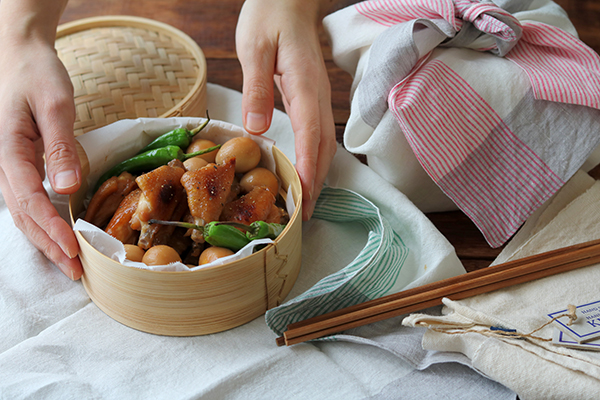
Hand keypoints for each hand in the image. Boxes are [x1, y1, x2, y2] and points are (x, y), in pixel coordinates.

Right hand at [0, 31, 82, 279]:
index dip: (51, 228)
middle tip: (75, 272)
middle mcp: (3, 164)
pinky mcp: (18, 164)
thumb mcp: (55, 104)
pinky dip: (41, 222)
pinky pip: (26, 200)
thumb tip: (66, 188)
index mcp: (8, 151)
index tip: (73, 250)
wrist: (18, 54)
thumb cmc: (37, 75)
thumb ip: (59, 146)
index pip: (30, 200)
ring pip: (22, 212)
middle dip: (49, 245)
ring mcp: (7, 165)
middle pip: (23, 215)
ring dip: (44, 239)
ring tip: (68, 263)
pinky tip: (56, 235)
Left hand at [236, 0, 336, 219]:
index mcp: (303, 84)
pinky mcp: (312, 97)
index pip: (310, 133)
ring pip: (324, 142)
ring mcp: (317, 96)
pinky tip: (304, 171)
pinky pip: (317, 134)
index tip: (303, 196)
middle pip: (323, 145)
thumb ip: (257, 87)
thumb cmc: (268, 17)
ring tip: (306, 202)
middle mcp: (317, 94)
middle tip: (305, 214)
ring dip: (318, 173)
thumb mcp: (253, 47)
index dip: (307, 167)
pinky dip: (313, 158)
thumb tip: (257, 130)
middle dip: (316, 181)